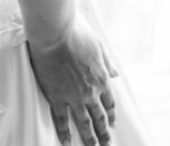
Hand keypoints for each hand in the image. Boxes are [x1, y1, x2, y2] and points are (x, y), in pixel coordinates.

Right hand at [27, 19, 117, 145]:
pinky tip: (66, 141)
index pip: (109, 103)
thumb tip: (115, 73)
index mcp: (101, 79)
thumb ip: (107, 62)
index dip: (111, 115)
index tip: (111, 123)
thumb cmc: (75, 35)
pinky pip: (61, 119)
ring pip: (83, 123)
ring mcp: (73, 97)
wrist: (55, 35)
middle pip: (99, 117)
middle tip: (106, 143)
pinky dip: (64, 132)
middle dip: (103, 132)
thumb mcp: (98, 46)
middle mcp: (90, 92)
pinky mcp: (56, 97)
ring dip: (89, 137)